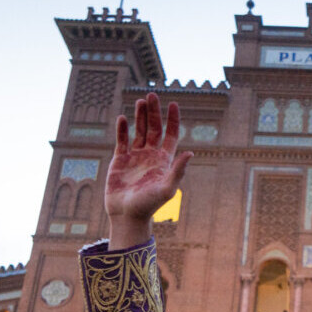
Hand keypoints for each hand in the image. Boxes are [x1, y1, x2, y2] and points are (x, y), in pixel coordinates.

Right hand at [105, 92, 192, 249]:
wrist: (128, 216)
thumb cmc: (149, 205)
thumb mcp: (166, 188)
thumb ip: (178, 170)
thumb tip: (191, 153)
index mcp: (164, 160)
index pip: (171, 135)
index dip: (172, 120)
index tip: (173, 104)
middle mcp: (151, 156)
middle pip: (154, 128)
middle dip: (153, 112)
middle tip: (152, 95)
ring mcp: (135, 157)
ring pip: (138, 131)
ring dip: (139, 116)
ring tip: (140, 101)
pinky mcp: (120, 161)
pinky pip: (122, 141)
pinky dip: (122, 129)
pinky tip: (123, 118)